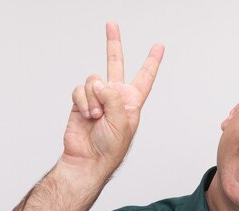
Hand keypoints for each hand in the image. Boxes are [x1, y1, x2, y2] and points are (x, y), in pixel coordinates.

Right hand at [61, 21, 163, 176]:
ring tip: (97, 117)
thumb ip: (114, 98)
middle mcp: (115, 96)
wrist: (88, 158)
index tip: (159, 46)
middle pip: (115, 63)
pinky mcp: (81, 101)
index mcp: (132, 102)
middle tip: (111, 24)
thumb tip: (99, 84)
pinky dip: (83, 102)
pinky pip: (80, 90)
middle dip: (113, 43)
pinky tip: (87, 115)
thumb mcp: (123, 122)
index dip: (152, 61)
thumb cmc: (110, 147)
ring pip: (94, 80)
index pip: (145, 77)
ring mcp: (97, 98)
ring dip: (94, 99)